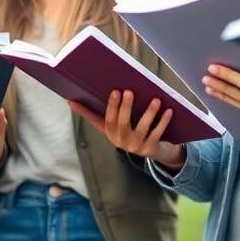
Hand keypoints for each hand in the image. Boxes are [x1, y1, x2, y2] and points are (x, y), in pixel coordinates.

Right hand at [71, 91, 185, 170]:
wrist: (152, 150)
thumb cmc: (130, 131)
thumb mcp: (114, 124)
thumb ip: (96, 114)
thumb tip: (70, 102)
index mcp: (110, 133)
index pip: (104, 119)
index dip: (108, 106)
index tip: (112, 90)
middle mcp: (121, 141)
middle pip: (122, 123)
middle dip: (125, 107)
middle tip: (128, 91)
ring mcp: (136, 146)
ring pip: (142, 128)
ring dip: (149, 114)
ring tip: (155, 100)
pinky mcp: (150, 148)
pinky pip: (157, 133)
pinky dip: (163, 121)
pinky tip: (168, 110)